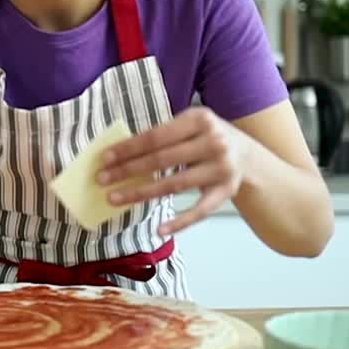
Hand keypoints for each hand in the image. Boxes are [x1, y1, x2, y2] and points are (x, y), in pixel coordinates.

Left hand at [96, 107, 252, 236]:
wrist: (247, 155)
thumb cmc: (206, 138)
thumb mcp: (190, 125)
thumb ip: (163, 135)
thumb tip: (119, 153)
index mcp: (200, 119)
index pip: (156, 137)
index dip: (129, 148)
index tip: (104, 158)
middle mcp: (214, 142)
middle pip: (162, 160)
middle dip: (128, 171)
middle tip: (101, 180)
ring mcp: (221, 169)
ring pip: (174, 185)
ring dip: (141, 194)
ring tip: (115, 199)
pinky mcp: (225, 192)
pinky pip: (199, 211)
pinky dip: (179, 221)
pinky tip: (159, 229)